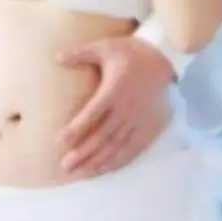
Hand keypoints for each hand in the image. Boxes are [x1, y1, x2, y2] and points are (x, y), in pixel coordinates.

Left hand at [55, 36, 173, 176]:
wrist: (165, 59)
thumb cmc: (130, 53)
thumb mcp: (105, 47)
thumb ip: (81, 53)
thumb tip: (56, 57)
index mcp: (115, 88)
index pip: (93, 112)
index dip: (77, 128)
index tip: (60, 141)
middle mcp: (127, 108)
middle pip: (103, 135)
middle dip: (83, 152)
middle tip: (65, 165)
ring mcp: (139, 120)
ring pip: (116, 146)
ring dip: (98, 161)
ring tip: (80, 173)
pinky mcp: (149, 127)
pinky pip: (133, 148)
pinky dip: (118, 161)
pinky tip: (103, 169)